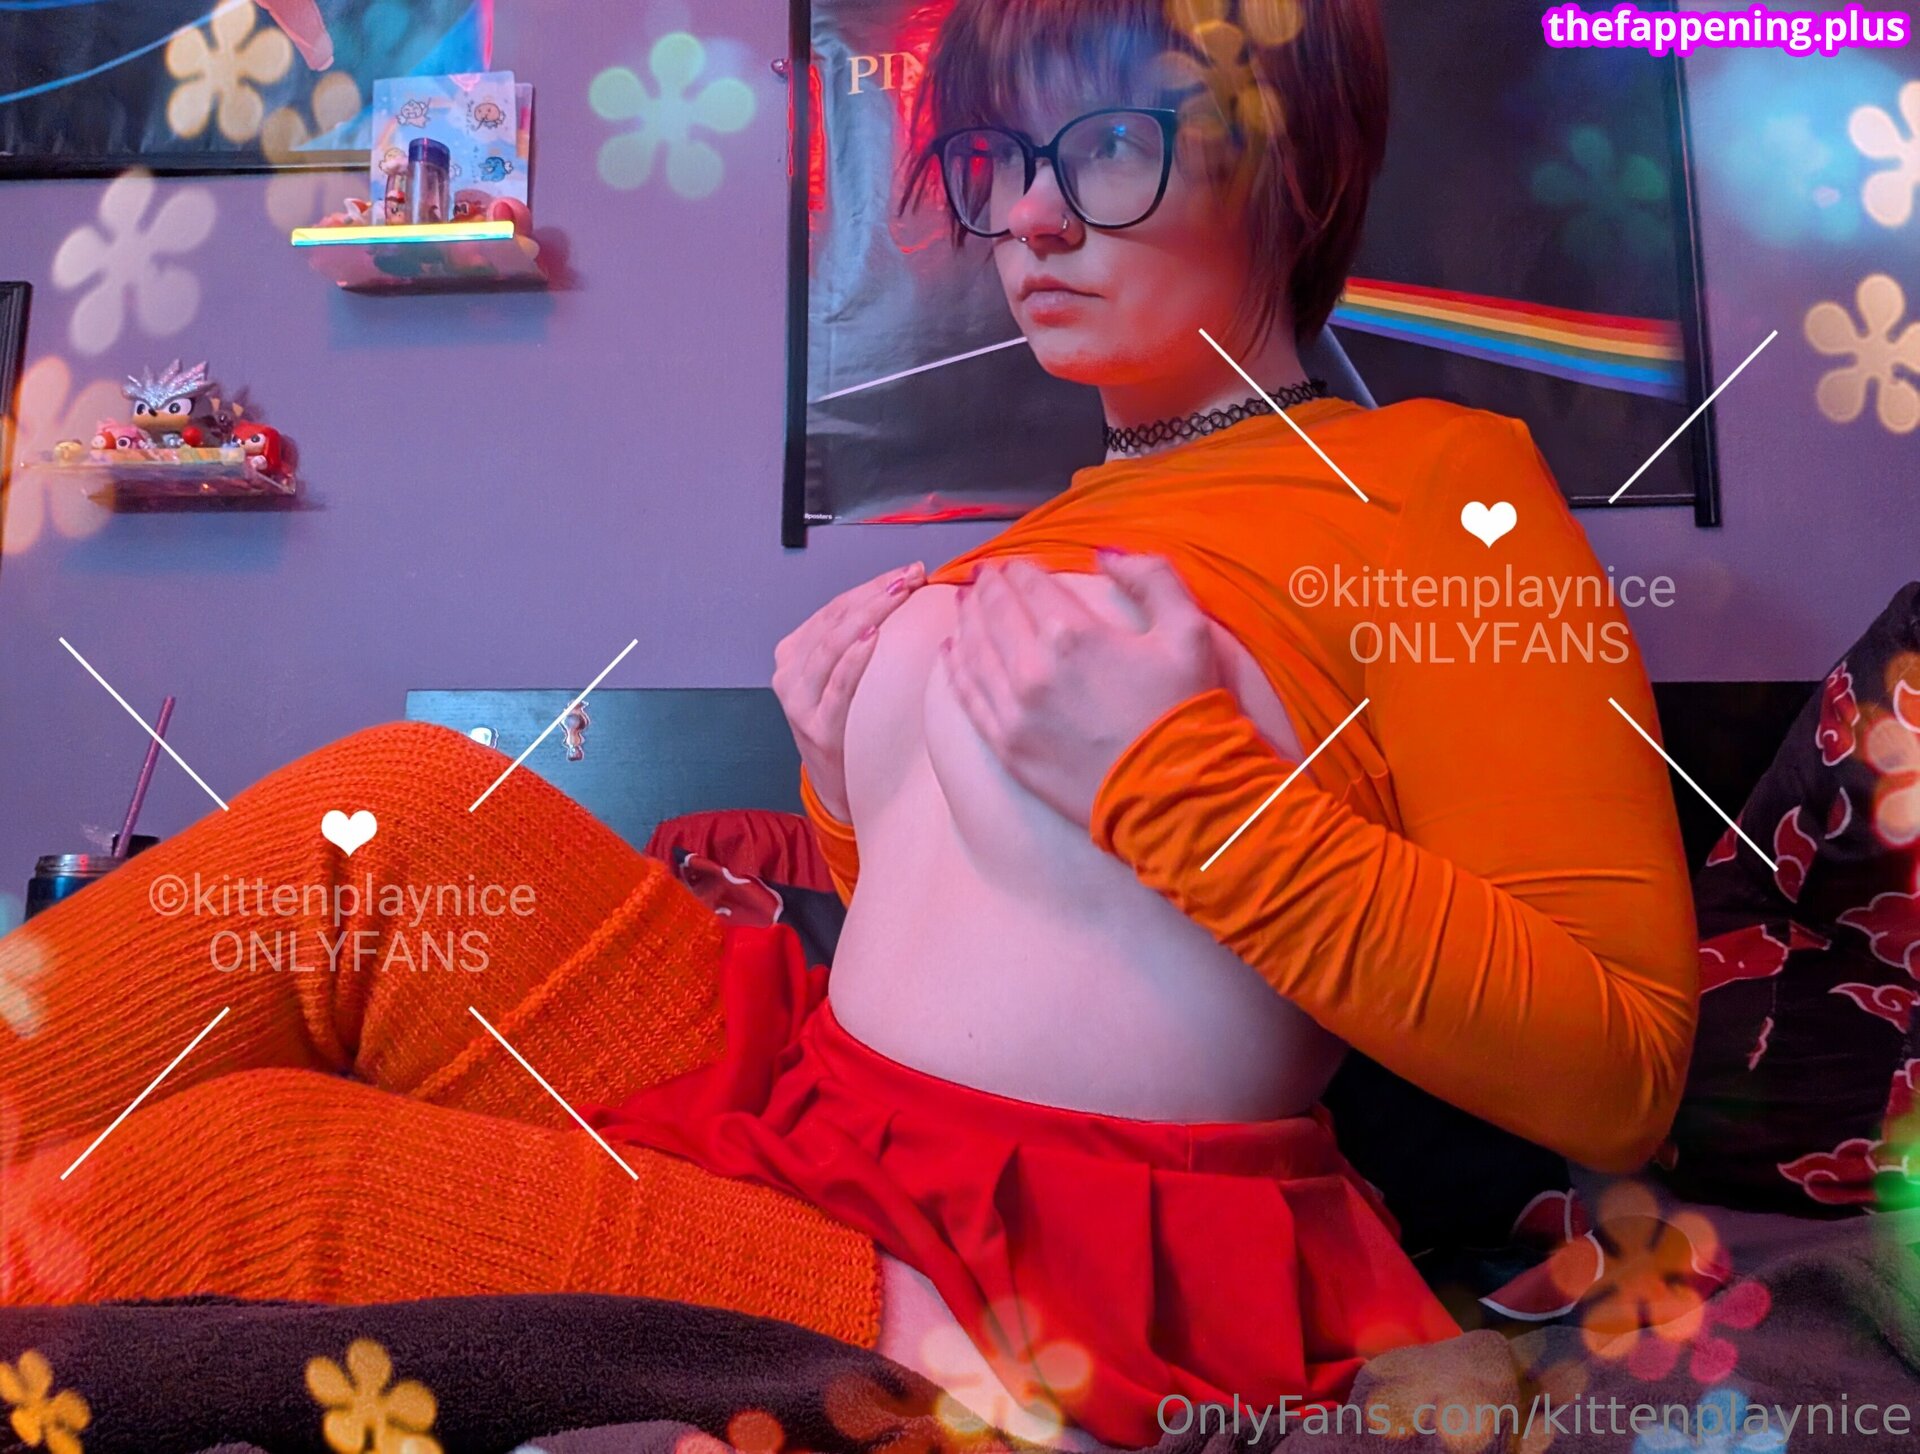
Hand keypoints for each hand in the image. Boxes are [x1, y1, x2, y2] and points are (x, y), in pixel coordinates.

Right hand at [773, 561, 926, 819]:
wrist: (839, 787)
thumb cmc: (848, 725)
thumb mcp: (839, 678)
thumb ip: (856, 642)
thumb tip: (904, 595)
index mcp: (793, 655)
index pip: (834, 608)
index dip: (871, 586)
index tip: (908, 571)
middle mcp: (789, 674)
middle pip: (835, 621)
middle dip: (875, 593)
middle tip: (911, 575)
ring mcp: (798, 702)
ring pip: (833, 645)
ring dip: (869, 614)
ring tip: (898, 593)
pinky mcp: (816, 728)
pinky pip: (837, 686)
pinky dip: (855, 658)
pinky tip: (874, 637)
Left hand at [940, 552, 1219, 827]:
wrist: (1174, 797)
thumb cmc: (1184, 711)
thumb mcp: (1188, 631)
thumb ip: (1151, 578)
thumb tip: (1105, 553)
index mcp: (1073, 632)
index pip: (1031, 586)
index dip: (1021, 570)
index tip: (1015, 564)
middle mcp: (1032, 667)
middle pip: (996, 613)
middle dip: (989, 588)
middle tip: (984, 576)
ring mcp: (1013, 710)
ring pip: (974, 649)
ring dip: (967, 620)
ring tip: (964, 602)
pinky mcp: (1006, 745)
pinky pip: (968, 696)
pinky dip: (955, 667)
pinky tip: (950, 651)